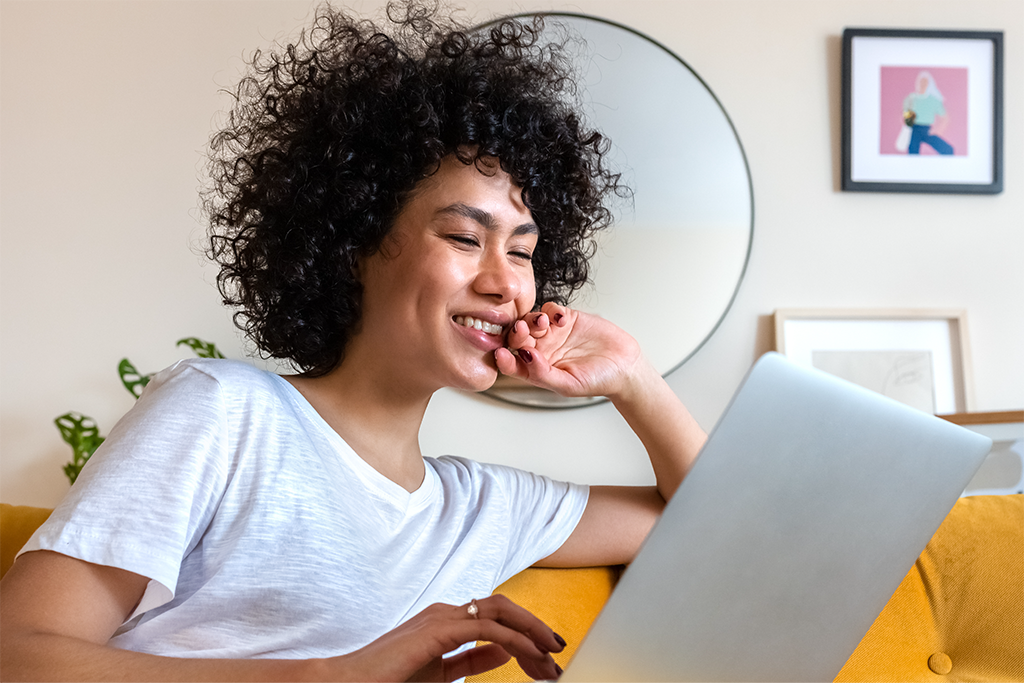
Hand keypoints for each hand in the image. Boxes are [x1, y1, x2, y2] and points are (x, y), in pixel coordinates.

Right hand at [334, 595, 564, 682]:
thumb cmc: (389, 680)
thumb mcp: (441, 674)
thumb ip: (472, 660)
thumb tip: (505, 650)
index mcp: (447, 621)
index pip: (498, 620)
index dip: (526, 638)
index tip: (547, 661)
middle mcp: (447, 612)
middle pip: (505, 609)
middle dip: (536, 630)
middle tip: (558, 658)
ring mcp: (442, 616)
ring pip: (502, 612)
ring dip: (532, 632)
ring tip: (552, 656)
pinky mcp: (438, 628)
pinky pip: (488, 628)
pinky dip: (515, 639)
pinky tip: (531, 654)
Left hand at [494, 302, 647, 398]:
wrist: (625, 367)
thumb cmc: (597, 380)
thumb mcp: (568, 384)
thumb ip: (542, 373)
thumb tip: (523, 357)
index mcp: (536, 369)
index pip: (512, 362)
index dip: (504, 358)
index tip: (501, 353)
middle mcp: (541, 350)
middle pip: (518, 337)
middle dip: (517, 332)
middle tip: (522, 330)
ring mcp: (553, 333)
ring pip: (531, 319)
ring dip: (532, 319)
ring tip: (543, 322)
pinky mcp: (567, 318)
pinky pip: (550, 309)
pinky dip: (551, 311)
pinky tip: (561, 319)